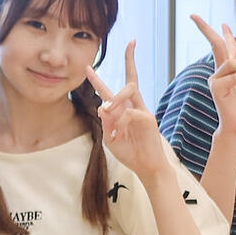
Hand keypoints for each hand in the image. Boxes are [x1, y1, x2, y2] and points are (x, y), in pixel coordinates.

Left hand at [87, 42, 175, 180]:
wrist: (147, 168)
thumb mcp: (111, 140)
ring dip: (115, 98)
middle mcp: (134, 107)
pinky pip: (130, 112)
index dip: (98, 79)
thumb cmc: (130, 154)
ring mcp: (143, 111)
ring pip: (129, 89)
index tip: (87, 67)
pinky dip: (121, 120)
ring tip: (108, 110)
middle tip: (96, 71)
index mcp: (123, 112)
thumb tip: (103, 107)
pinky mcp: (148, 118)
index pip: (111, 91)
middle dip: (120, 67)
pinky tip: (120, 131)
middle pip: (131, 80)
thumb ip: (106, 125)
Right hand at [192, 15, 235, 140]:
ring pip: (233, 63)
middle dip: (205, 29)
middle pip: (215, 45)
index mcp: (230, 71)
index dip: (226, 35)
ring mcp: (216, 79)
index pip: (226, 49)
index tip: (223, 23)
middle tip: (193, 15)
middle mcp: (220, 72)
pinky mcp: (216, 87)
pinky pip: (235, 77)